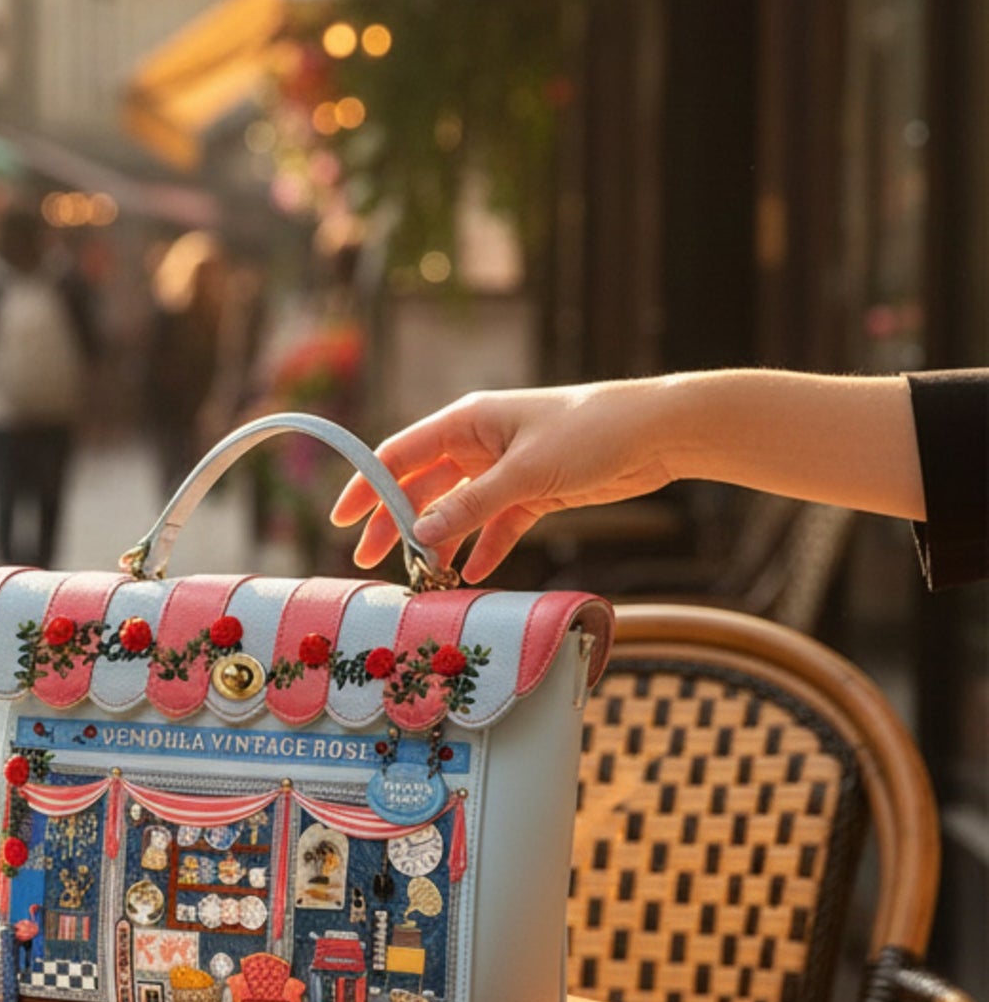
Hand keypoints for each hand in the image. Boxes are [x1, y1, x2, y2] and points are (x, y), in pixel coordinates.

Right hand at [329, 383, 678, 582]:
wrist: (659, 431)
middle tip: (370, 563)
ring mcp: (506, 468)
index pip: (400, 455)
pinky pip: (497, 524)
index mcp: (466, 422)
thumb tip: (419, 535)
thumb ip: (470, 505)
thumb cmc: (590, 431)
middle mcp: (479, 443)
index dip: (367, 486)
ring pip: (458, 510)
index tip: (342, 520)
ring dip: (441, 542)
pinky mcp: (535, 490)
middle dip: (396, 524)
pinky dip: (485, 548)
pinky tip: (475, 575)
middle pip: (423, 487)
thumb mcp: (524, 472)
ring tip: (425, 580)